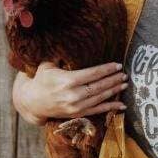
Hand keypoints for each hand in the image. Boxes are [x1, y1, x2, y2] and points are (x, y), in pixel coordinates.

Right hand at [14, 61, 128, 125]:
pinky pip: (98, 111)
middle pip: (99, 86)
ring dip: (114, 91)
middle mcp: (73, 95)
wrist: (33, 102)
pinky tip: (122, 106)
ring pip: (100, 98)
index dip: (106, 69)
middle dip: (113, 80)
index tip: (117, 65)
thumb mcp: (48, 65)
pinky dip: (111, 108)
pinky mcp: (77, 114)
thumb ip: (62, 57)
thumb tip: (75, 44)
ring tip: (124, 85)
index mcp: (67, 80)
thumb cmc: (41, 79)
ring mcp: (76, 106)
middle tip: (124, 75)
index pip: (92, 74)